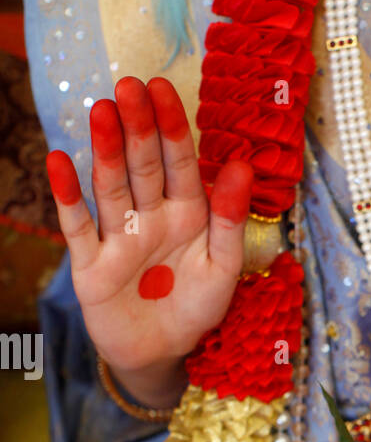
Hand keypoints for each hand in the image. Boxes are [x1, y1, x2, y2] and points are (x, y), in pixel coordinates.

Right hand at [45, 77, 252, 407]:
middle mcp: (151, 216)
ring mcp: (119, 237)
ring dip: (106, 150)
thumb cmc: (196, 307)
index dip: (172, 127)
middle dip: (137, 127)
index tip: (162, 88)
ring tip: (101, 111)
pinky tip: (59, 162)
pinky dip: (68, 196)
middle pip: (143, 166)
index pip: (180, 163)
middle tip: (128, 86)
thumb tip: (241, 165)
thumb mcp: (224, 268)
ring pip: (111, 187)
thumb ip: (231, 220)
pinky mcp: (91, 264)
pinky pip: (78, 226)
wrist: (163, 354)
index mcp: (188, 213)